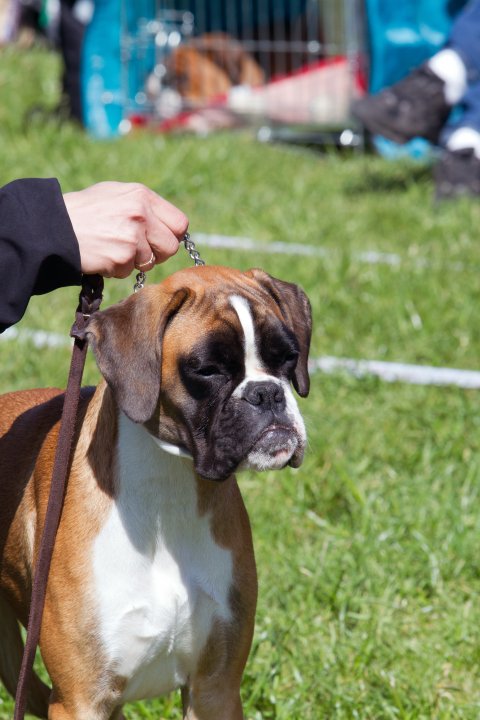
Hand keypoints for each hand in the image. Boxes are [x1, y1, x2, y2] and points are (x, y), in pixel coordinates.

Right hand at [63, 182, 188, 277]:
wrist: (53, 225)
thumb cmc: (84, 210)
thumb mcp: (116, 195)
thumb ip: (143, 207)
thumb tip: (167, 225)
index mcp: (142, 196)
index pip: (180, 223)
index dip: (171, 236)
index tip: (160, 241)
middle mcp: (141, 214)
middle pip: (170, 247)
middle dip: (156, 254)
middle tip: (137, 252)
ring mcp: (132, 237)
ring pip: (149, 262)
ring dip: (132, 261)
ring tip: (111, 248)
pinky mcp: (121, 257)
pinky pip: (128, 272)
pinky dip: (116, 269)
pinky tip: (101, 255)